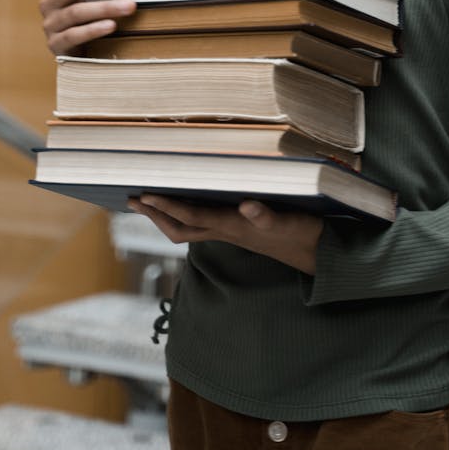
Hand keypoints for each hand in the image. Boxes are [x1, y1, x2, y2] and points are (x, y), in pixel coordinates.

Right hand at [39, 0, 135, 53]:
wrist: (74, 51)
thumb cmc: (84, 15)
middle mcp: (48, 2)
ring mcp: (50, 24)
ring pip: (76, 12)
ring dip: (105, 7)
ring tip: (129, 6)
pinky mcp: (55, 45)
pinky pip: (74, 35)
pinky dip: (94, 29)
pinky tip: (112, 25)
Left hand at [128, 195, 323, 274]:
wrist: (317, 254)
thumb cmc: (303, 234)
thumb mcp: (289, 223)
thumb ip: (268, 216)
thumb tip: (247, 205)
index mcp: (233, 227)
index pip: (191, 217)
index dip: (167, 206)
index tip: (145, 195)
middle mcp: (226, 231)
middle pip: (179, 228)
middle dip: (154, 215)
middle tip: (131, 199)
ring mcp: (229, 232)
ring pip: (187, 229)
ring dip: (164, 216)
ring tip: (146, 202)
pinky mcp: (235, 230)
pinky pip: (200, 224)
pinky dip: (183, 214)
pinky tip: (178, 205)